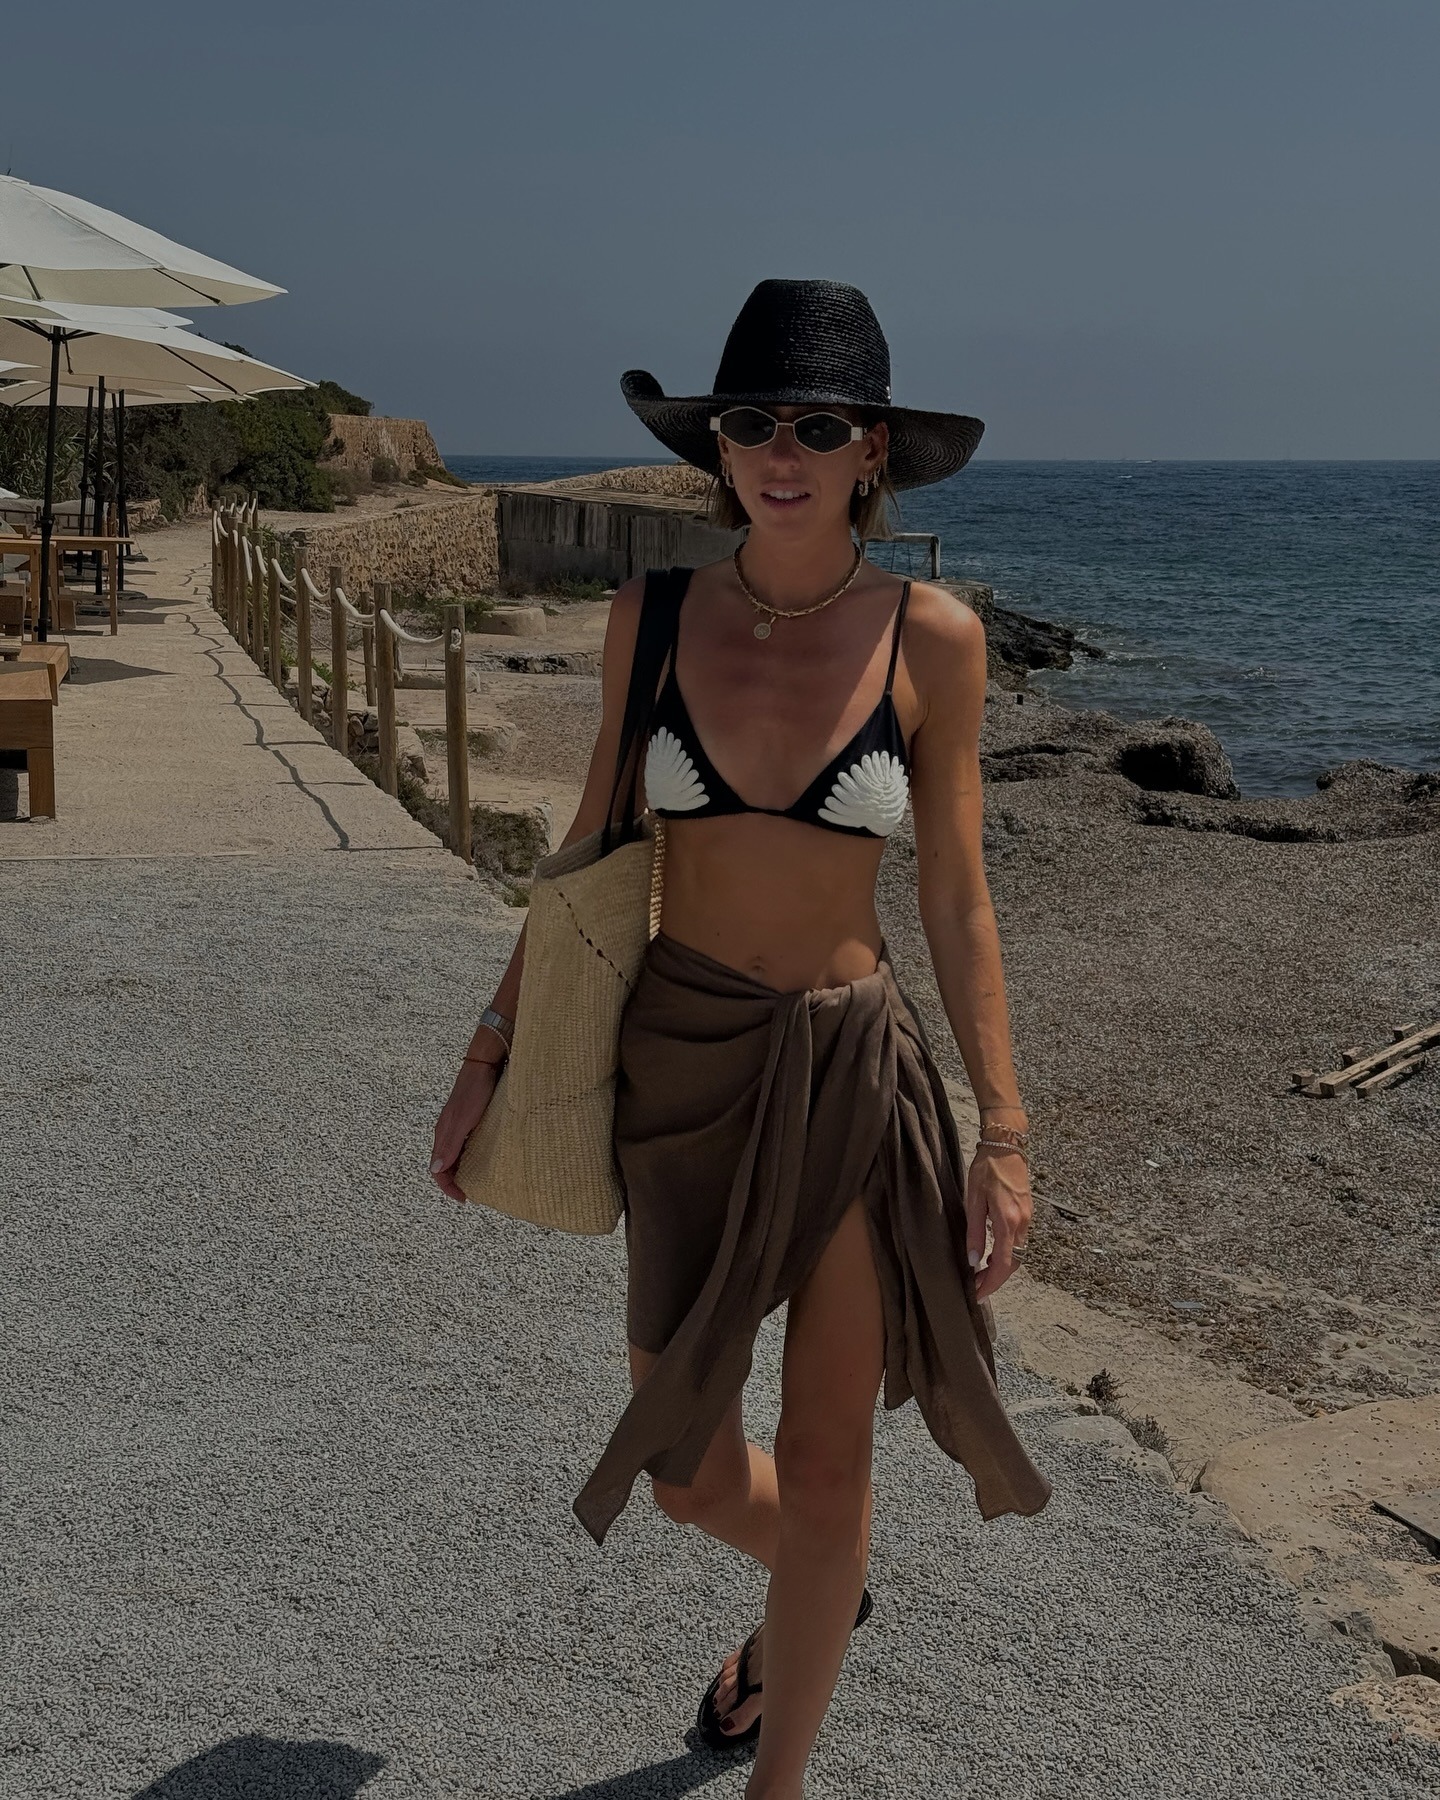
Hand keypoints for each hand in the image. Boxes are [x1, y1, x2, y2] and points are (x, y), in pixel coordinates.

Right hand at [430, 1058, 503, 1201]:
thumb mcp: (463, 1120)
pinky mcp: (469, 1118)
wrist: (484, 1063)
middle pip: (445, 1164)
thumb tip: (436, 1170)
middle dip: (454, 1182)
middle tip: (472, 1192)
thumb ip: (450, 1144)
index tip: (464, 1199)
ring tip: (478, 1179)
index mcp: (442, 1134)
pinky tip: (485, 1157)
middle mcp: (447, 1132)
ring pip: (455, 1154)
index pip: (438, 1170)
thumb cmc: (475, 1090)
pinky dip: (471, 1156)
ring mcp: (457, 1125)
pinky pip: (465, 1143)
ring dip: (462, 1170)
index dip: (448, 1188)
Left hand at [964, 1146, 1032, 1299]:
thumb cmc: (986, 1169)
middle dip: (996, 1279)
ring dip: (1002, 1268)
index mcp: (1007, 1221)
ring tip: (980, 1274)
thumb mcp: (973, 1200)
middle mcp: (1022, 1223)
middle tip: (976, 1288)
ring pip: (1018, 1254)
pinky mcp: (1027, 1212)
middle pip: (1014, 1263)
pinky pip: (1019, 1241)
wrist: (1006, 1145)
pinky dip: (1007, 1253)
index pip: (1003, 1264)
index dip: (991, 1283)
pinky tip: (992, 1254)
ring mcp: (1027, 1218)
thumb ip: (975, 1232)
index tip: (978, 1295)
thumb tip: (974, 1261)